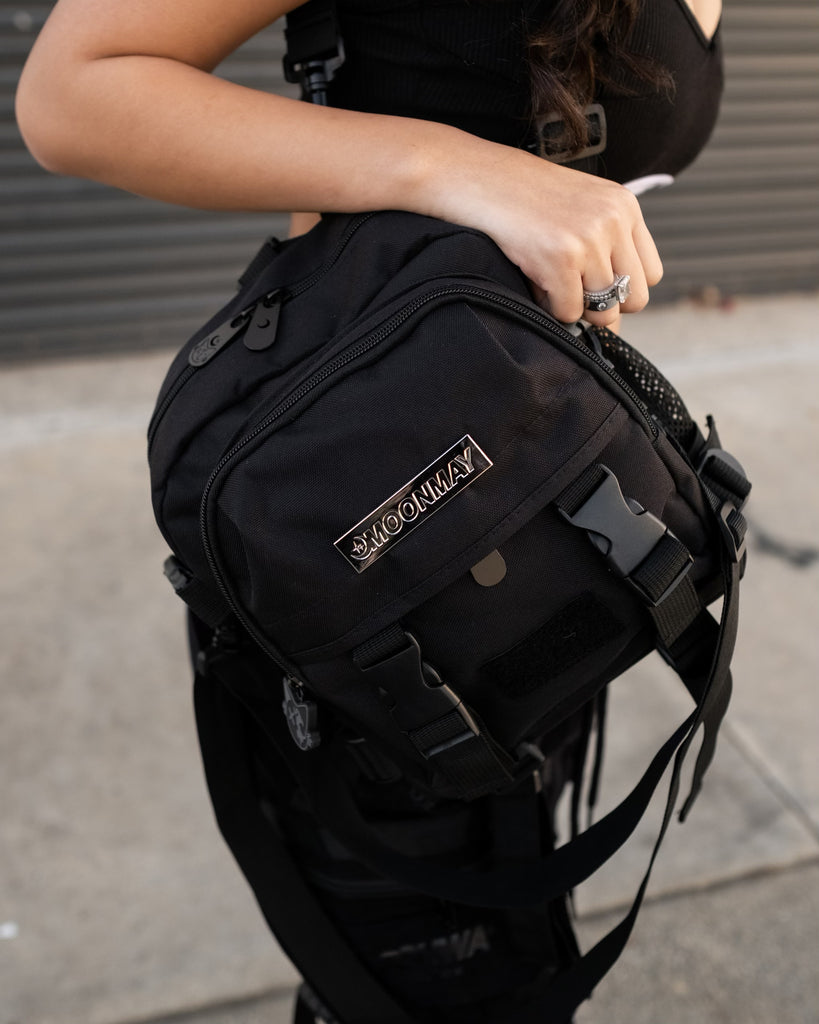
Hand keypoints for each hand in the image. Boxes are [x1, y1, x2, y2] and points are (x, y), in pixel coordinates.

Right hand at [433, 144, 662, 329]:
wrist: (478, 178)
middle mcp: (614, 220)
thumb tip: (615, 317)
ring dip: (573, 306)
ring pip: (602, 310)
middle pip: (634, 298)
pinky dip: (550, 307)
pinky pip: (569, 312)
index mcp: (625, 206)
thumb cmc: (522, 197)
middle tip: (572, 292)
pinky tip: (535, 281)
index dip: (623, 288)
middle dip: (603, 305)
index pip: (651, 273)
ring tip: (549, 282)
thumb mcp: (579, 209)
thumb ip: (604, 248)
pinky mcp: (560, 258)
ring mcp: (588, 239)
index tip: (595, 286)